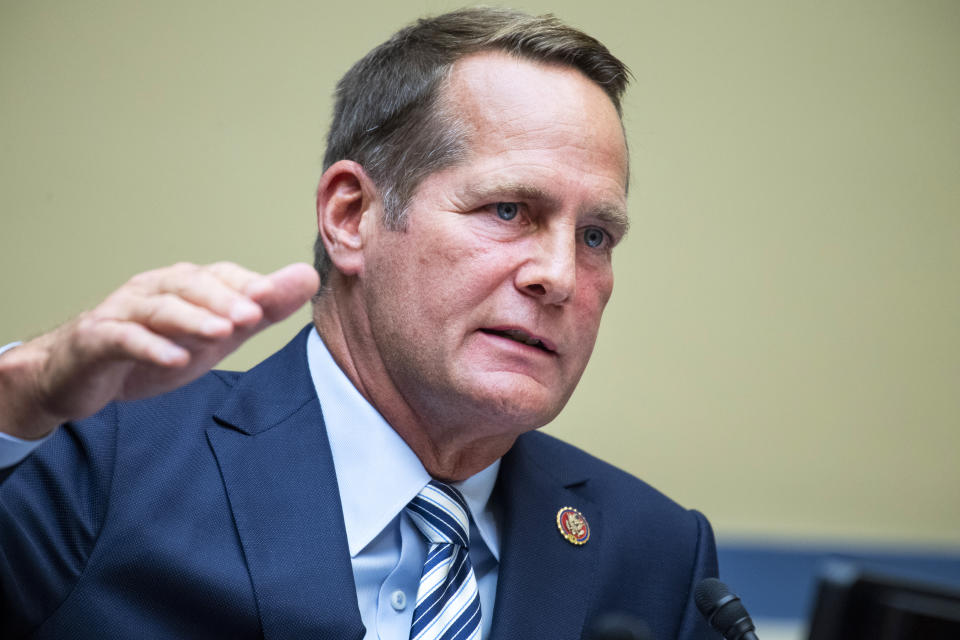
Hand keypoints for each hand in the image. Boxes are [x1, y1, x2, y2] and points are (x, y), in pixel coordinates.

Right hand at [0, 261, 318, 439]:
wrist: (78, 376)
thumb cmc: (154, 349)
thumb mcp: (216, 335)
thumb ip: (261, 309)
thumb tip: (308, 278)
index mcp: (185, 286)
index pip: (221, 276)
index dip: (248, 284)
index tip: (278, 294)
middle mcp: (154, 290)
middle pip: (192, 286)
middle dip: (225, 299)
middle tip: (254, 314)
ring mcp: (123, 313)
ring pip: (160, 308)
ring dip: (193, 319)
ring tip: (223, 333)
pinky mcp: (97, 340)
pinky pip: (123, 339)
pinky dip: (150, 347)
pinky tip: (174, 360)